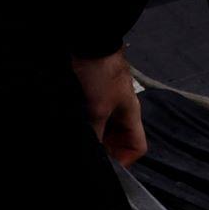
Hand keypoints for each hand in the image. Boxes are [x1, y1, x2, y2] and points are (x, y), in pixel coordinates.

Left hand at [71, 50, 146, 166]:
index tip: (106, 168)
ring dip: (92, 136)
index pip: (137, 147)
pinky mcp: (90, 94)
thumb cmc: (100, 72)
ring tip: (78, 142)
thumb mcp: (98, 108)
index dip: (125, 161)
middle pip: (118, 140)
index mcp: (131, 114)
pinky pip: (89, 116)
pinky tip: (71, 126)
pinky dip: (82, 124)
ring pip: (102, 128)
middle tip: (88, 156)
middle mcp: (121, 110)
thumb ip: (96, 133)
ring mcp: (106, 101)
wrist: (89, 40)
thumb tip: (92, 154)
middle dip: (105, 149)